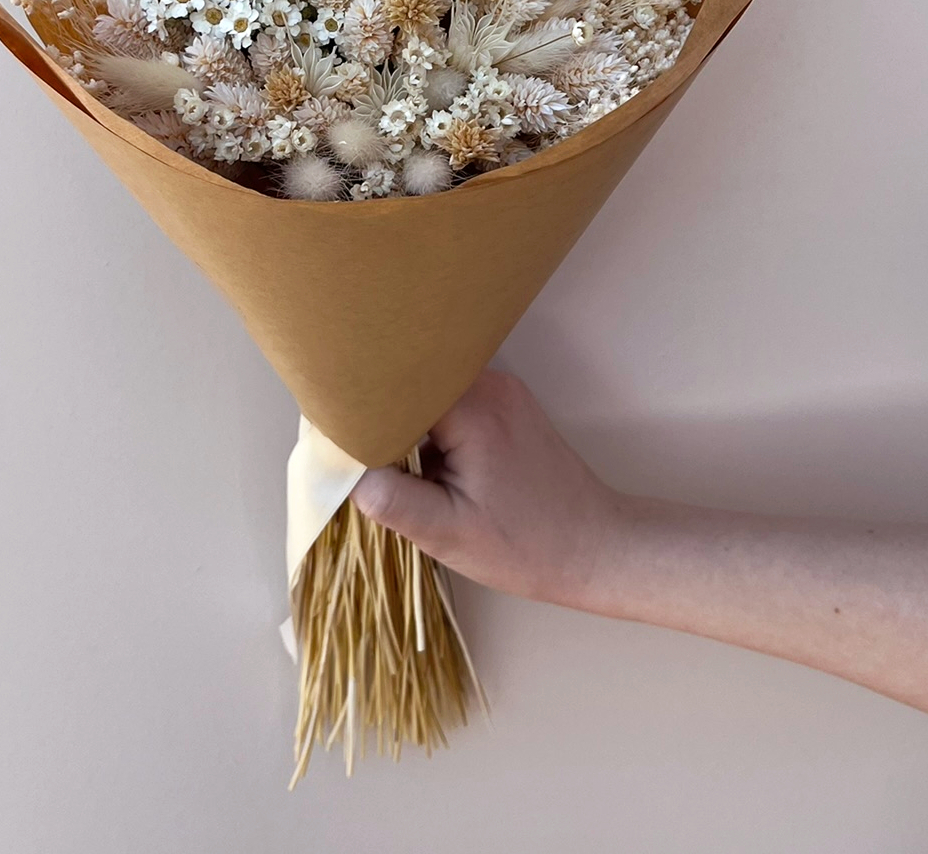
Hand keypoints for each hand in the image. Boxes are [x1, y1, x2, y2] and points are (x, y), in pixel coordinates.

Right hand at [351, 369, 620, 608]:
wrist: (598, 549)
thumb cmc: (527, 546)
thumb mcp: (450, 534)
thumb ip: (395, 501)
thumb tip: (346, 473)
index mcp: (474, 409)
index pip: (398, 382)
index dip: (360, 401)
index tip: (329, 425)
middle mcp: (490, 384)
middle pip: (413, 378)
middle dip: (379, 408)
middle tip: (347, 441)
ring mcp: (503, 391)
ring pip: (432, 389)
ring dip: (406, 419)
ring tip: (383, 455)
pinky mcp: (508, 407)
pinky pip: (452, 401)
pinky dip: (431, 425)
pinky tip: (423, 460)